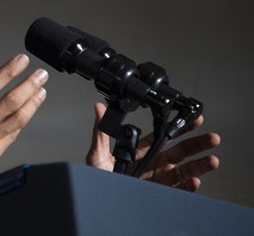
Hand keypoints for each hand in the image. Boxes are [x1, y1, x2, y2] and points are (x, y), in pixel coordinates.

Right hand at [0, 49, 47, 209]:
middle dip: (29, 84)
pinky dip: (21, 121)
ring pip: (17, 119)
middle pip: (11, 101)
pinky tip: (27, 111)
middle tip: (41, 73)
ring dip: (32, 103)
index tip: (22, 60)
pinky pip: (12, 135)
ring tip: (41, 90)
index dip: (9, 70)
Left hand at [87, 102, 219, 190]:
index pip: (163, 136)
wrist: (96, 200)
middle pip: (180, 152)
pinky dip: (187, 187)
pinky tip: (194, 181)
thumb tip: (99, 109)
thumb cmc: (97, 178)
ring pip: (183, 171)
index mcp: (141, 151)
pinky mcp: (159, 194)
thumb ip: (101, 132)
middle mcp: (153, 164)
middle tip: (211, 137)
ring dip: (199, 166)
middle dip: (197, 144)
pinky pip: (177, 190)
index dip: (179, 127)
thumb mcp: (98, 154)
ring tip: (212, 160)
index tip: (193, 119)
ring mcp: (158, 179)